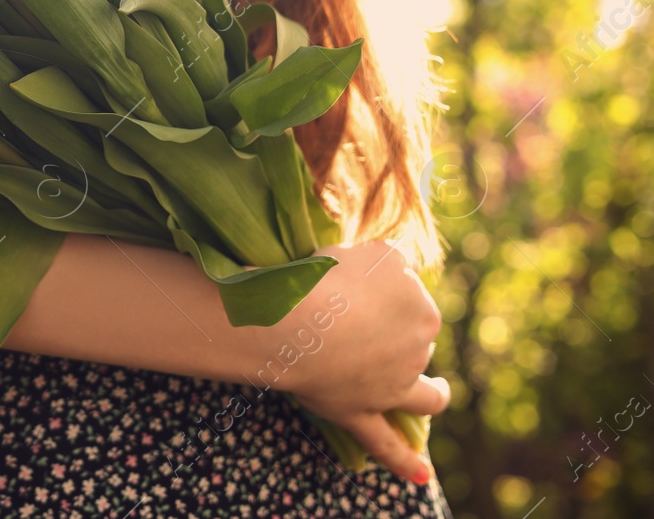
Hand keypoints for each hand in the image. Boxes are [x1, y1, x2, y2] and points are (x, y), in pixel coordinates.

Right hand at [276, 242, 448, 483]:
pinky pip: (387, 443)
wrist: (296, 320)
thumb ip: (386, 259)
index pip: (410, 294)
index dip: (384, 288)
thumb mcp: (363, 251)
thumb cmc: (323, 278)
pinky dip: (404, 461)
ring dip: (429, 392)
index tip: (356, 284)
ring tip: (431, 390)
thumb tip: (393, 267)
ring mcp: (394, 386)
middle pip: (417, 339)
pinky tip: (420, 476)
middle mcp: (417, 348)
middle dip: (398, 332)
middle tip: (357, 319)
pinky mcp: (365, 413)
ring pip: (423, 394)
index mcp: (421, 306)